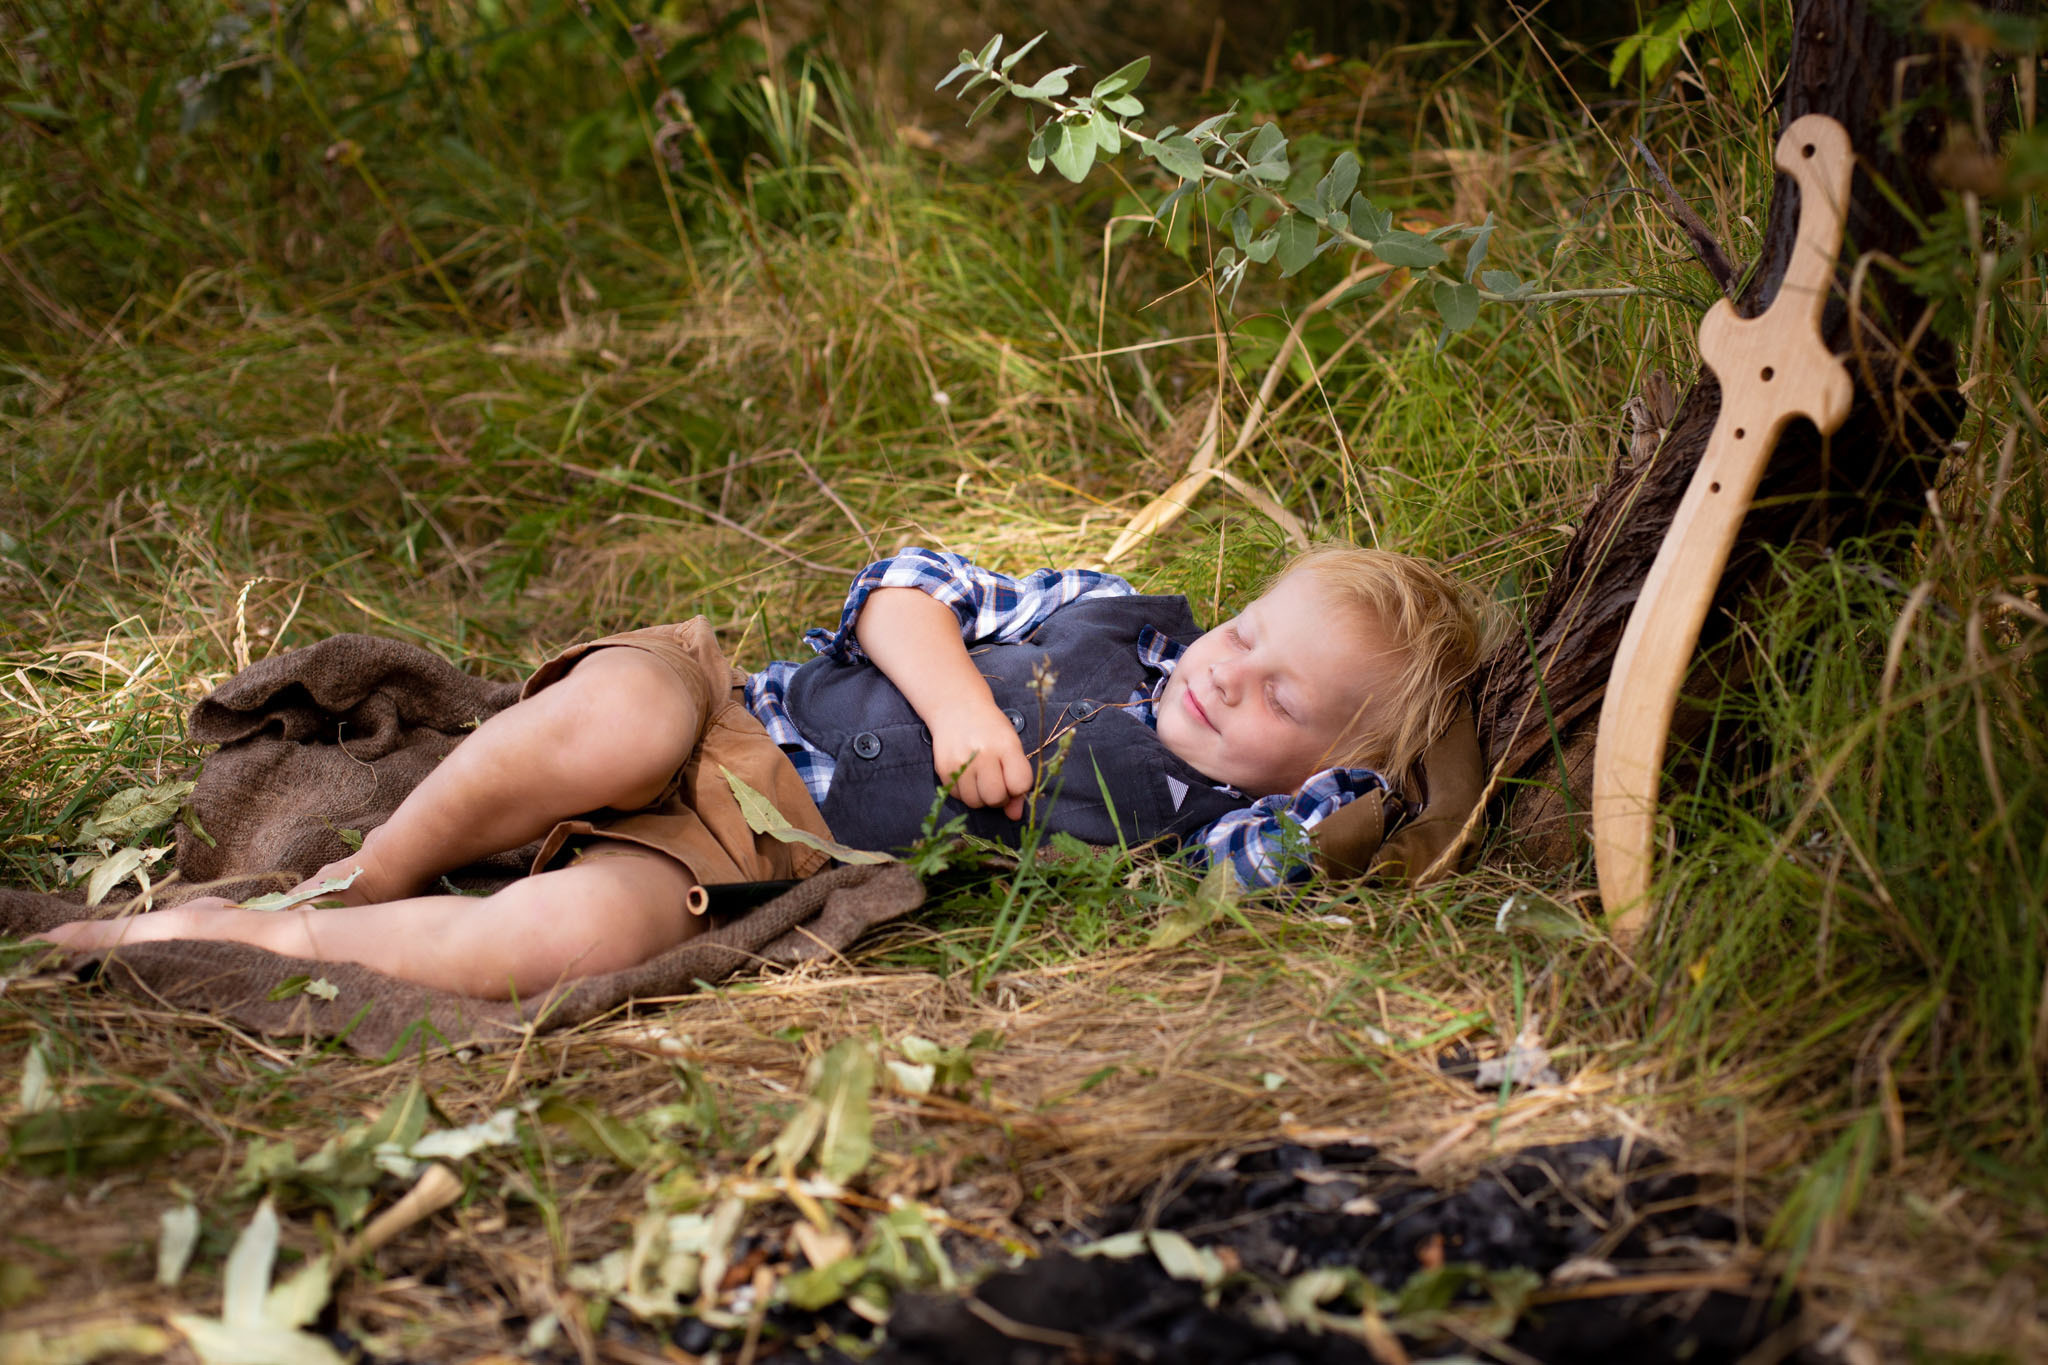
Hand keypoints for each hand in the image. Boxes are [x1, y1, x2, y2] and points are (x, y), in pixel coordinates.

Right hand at [928, 700, 1033, 820]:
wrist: (957, 707)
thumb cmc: (990, 729)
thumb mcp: (1011, 746)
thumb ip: (1018, 780)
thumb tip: (1015, 816)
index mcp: (1006, 745)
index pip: (1020, 784)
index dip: (1019, 788)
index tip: (1014, 780)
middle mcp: (982, 754)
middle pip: (995, 798)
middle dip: (999, 797)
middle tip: (997, 782)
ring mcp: (960, 762)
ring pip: (975, 802)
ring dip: (981, 797)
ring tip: (981, 778)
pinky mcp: (943, 769)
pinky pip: (958, 796)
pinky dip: (965, 791)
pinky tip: (967, 775)